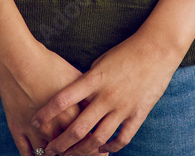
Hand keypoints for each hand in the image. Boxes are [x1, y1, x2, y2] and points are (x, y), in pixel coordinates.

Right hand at [0, 38, 105, 155]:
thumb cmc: (47, 63)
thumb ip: (86, 93)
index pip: (87, 138)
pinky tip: (43, 154)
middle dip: (78, 154)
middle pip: (69, 149)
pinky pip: (28, 153)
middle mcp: (54, 126)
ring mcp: (34, 130)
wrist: (17, 59)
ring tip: (62, 154)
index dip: (95, 146)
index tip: (101, 151)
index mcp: (72, 112)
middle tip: (85, 154)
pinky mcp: (18, 129)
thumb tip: (97, 102)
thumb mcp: (73, 75)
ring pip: (48, 154)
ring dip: (56, 155)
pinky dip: (36, 155)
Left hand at [31, 29, 182, 153]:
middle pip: (78, 128)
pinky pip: (121, 139)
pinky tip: (102, 150)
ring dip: (81, 151)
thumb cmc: (128, 51)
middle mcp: (107, 96)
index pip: (64, 99)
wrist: (158, 48)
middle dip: (61, 143)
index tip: (35, 122)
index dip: (48, 113)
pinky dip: (110, 148)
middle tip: (49, 151)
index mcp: (95, 79)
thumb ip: (88, 81)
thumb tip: (75, 97)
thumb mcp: (102, 60)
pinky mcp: (137, 114)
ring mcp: (123, 107)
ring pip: (97, 139)